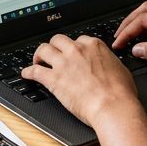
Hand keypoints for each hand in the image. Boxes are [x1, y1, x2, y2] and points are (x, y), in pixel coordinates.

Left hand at [21, 34, 137, 129]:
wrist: (112, 106)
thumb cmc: (120, 92)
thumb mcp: (120, 69)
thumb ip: (108, 63)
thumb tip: (108, 66)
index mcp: (93, 46)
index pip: (79, 40)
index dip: (74, 47)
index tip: (73, 53)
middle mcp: (76, 50)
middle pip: (58, 40)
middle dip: (55, 46)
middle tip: (53, 53)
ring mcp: (63, 63)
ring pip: (43, 49)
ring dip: (39, 54)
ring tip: (37, 60)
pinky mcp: (54, 79)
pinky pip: (35, 71)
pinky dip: (28, 72)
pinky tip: (26, 74)